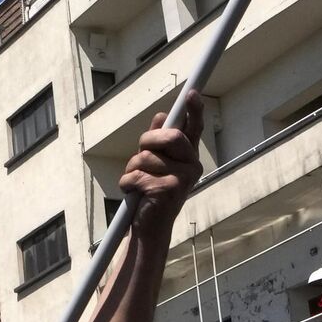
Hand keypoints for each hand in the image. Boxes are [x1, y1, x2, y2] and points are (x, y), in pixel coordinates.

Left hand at [119, 90, 204, 229]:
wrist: (150, 227)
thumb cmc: (151, 193)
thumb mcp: (154, 164)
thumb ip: (158, 141)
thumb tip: (161, 116)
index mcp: (188, 157)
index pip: (194, 129)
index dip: (193, 110)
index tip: (191, 94)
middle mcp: (192, 166)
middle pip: (168, 136)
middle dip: (147, 142)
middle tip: (140, 158)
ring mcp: (182, 179)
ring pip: (145, 156)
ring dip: (133, 169)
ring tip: (139, 184)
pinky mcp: (167, 190)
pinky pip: (136, 174)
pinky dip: (128, 183)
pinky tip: (136, 195)